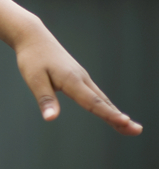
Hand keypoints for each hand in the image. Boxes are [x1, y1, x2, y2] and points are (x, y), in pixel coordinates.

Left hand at [13, 21, 141, 134]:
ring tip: (129, 127)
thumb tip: (50, 119)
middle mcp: (81, 78)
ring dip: (115, 113)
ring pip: (101, 98)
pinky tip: (111, 113)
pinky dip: (106, 106)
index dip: (108, 114)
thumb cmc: (32, 58)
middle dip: (119, 117)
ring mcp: (82, 77)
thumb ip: (45, 99)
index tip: (125, 122)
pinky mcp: (79, 77)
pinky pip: (96, 95)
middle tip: (136, 130)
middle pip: (103, 102)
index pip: (92, 101)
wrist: (34, 38)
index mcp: (71, 79)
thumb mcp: (33, 79)